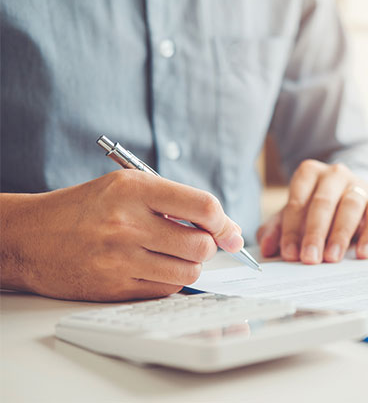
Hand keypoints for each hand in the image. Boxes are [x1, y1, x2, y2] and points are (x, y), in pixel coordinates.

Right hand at [0, 170, 243, 300]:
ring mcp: (120, 258)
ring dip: (190, 265)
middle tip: (196, 242)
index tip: (229, 232)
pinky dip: (169, 280)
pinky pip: (166, 289)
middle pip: (201, 245)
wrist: (30, 237)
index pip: (203, 207)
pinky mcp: (114, 286)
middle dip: (208, 246)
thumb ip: (177, 202)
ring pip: (188, 272)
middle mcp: (127, 223)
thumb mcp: (127, 186)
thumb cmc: (86, 208)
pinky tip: (153, 267)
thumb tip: (227, 228)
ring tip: (173, 254)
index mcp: (134, 189)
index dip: (225, 222)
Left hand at [256, 160, 367, 263]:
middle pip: (323, 202)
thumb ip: (277, 230)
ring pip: (350, 206)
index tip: (289, 254)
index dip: (292, 229)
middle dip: (315, 233)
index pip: (297, 201)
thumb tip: (267, 248)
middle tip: (309, 259)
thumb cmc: (317, 210)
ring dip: (340, 234)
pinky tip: (362, 254)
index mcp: (309, 173)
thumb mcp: (294, 216)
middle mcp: (335, 175)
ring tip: (332, 258)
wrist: (351, 199)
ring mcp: (359, 185)